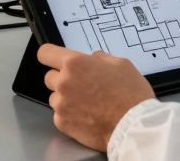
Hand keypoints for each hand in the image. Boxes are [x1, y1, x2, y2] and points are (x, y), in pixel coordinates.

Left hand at [37, 44, 154, 150]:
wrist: (134, 127)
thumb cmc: (131, 96)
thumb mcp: (121, 64)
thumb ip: (101, 58)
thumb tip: (94, 58)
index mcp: (75, 64)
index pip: (45, 53)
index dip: (50, 55)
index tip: (54, 59)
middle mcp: (64, 83)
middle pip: (49, 77)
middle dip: (62, 79)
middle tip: (81, 85)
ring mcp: (61, 104)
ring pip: (54, 97)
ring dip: (65, 98)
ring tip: (86, 103)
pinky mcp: (62, 123)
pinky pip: (59, 115)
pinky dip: (69, 115)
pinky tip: (86, 116)